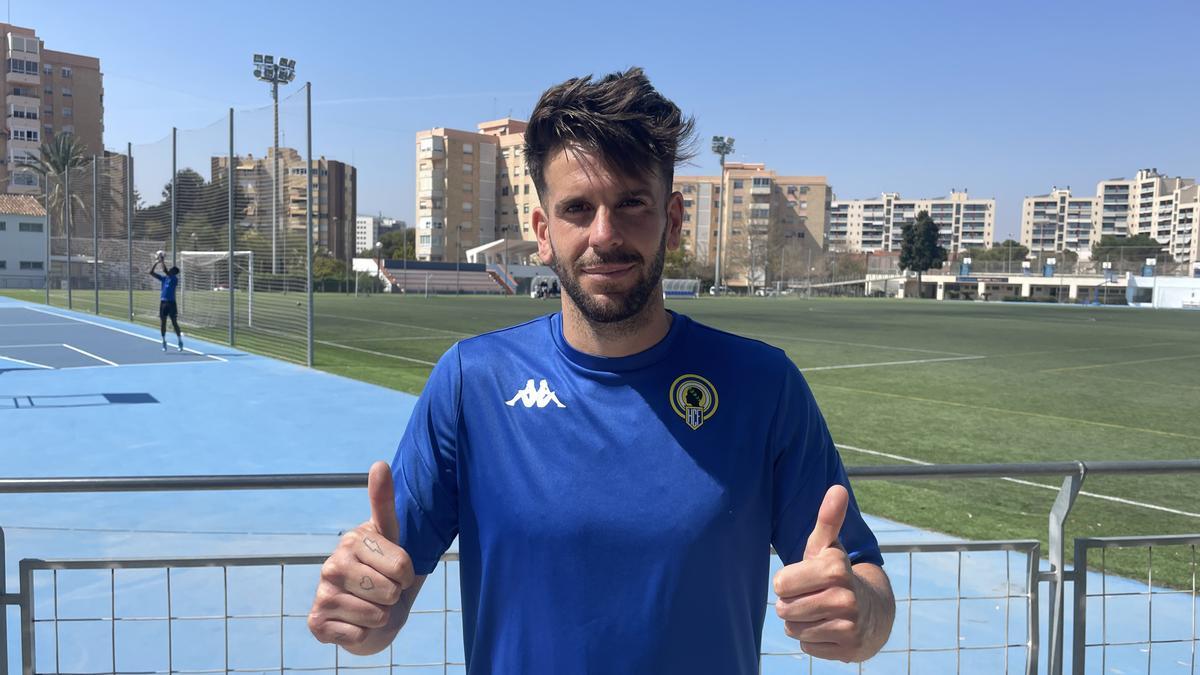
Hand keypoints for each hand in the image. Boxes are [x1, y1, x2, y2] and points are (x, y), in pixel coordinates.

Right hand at [308, 461, 417, 654]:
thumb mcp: (391, 536)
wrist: (371, 614)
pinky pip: (357, 635)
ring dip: (379, 617)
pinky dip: (363, 634)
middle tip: (382, 592)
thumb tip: (379, 463)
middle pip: (389, 591)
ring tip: (370, 607)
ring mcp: (322, 593)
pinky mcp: (316, 623)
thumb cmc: (385, 572)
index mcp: (352, 540)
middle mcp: (331, 565)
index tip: (396, 570)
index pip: (402, 566)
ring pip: (375, 614)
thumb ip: (384, 502)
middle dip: (393, 597)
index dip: (406, 575)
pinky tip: (354, 623)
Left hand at [773, 485, 871, 661]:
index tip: (804, 578)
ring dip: (801, 623)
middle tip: (812, 597)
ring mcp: (849, 625)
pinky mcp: (849, 649)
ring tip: (820, 612)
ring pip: (794, 629)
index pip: (780, 584)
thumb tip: (838, 489)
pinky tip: (828, 629)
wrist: (872, 612)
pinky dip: (813, 640)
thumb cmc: (836, 575)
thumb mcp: (828, 547)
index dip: (787, 582)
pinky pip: (807, 646)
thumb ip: (827, 519)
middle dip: (792, 604)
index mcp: (835, 568)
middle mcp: (844, 597)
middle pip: (785, 609)